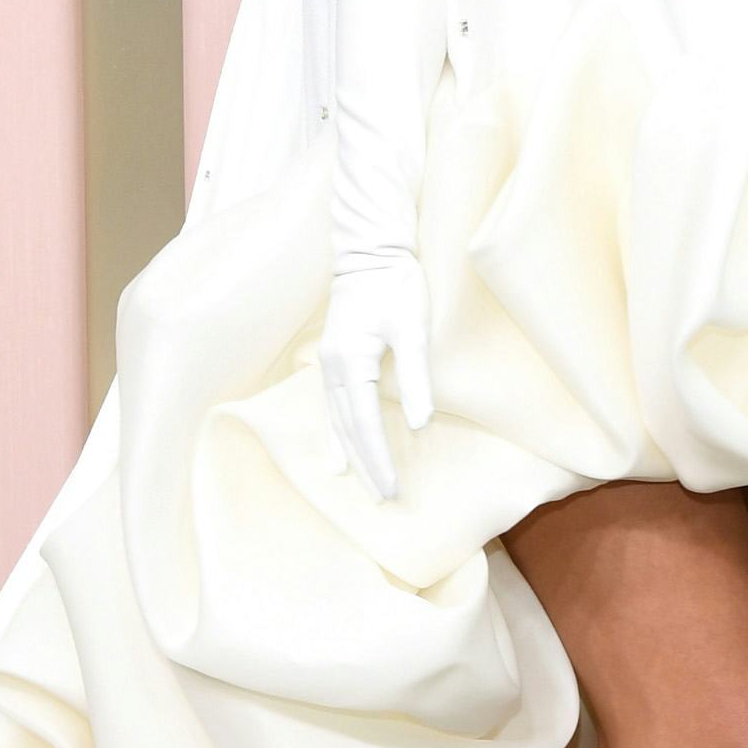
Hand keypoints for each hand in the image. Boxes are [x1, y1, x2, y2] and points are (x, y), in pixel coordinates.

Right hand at [320, 257, 432, 499]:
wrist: (371, 249)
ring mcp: (328, 363)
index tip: (392, 488)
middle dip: (365, 464)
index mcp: (351, 362)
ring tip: (358, 484)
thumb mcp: (413, 327)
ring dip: (350, 453)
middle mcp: (332, 367)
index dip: (378, 459)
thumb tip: (419, 424)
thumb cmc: (396, 283)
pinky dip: (336, 432)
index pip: (364, 423)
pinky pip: (331, 405)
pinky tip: (338, 452)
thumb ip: (416, 377)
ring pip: (336, 419)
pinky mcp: (333, 357)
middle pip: (347, 428)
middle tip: (382, 498)